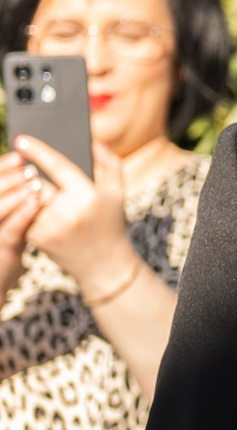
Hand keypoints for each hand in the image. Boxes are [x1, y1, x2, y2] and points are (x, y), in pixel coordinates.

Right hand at [0, 152, 40, 301]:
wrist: (2, 279)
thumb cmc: (9, 244)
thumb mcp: (10, 219)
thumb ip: (19, 198)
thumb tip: (39, 173)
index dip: (3, 166)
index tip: (20, 149)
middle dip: (8, 175)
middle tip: (25, 161)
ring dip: (15, 190)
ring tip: (34, 178)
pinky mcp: (2, 248)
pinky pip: (12, 228)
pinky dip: (23, 212)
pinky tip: (36, 201)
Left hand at [14, 137, 142, 300]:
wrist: (104, 265)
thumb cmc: (111, 224)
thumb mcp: (118, 194)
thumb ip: (110, 164)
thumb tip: (95, 142)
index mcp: (88, 196)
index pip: (58, 167)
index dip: (38, 151)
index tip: (21, 139)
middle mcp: (68, 211)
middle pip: (36, 182)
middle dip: (25, 172)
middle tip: (13, 160)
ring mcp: (50, 226)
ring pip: (27, 198)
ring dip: (22, 190)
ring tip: (17, 182)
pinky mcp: (37, 238)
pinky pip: (23, 215)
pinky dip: (22, 207)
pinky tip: (22, 204)